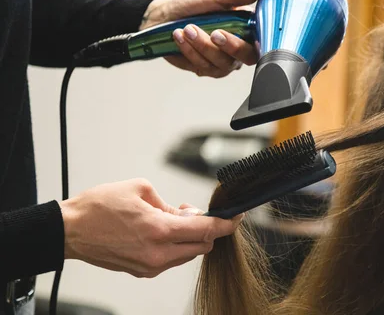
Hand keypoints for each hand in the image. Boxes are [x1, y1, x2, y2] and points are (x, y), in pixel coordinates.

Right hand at [59, 179, 242, 277]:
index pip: (207, 230)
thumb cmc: (100, 207)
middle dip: (207, 229)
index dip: (227, 224)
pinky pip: (171, 259)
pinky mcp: (142, 271)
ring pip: (188, 254)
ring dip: (190, 237)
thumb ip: (171, 204)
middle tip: (193, 211)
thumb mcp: (141, 190)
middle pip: (202, 246)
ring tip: (172, 218)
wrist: (69, 231)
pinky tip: (162, 230)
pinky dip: (176, 245)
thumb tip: (188, 214)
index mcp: (159, 231)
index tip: (237, 217)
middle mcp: (158, 254)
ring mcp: (150, 266)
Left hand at [139, 0, 271, 77]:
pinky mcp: (206, 69)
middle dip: (229, 46)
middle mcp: (240, 49)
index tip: (243, 29)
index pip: (264, 42)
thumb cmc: (194, 5)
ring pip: (221, 62)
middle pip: (246, 57)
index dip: (257, 41)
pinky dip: (190, 50)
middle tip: (214, 32)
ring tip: (186, 28)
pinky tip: (179, 36)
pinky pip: (203, 66)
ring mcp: (223, 62)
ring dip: (202, 45)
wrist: (164, 17)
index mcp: (249, 31)